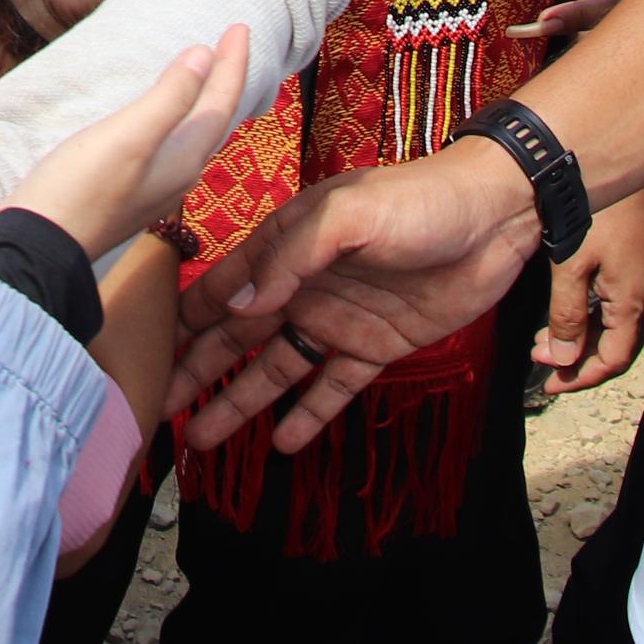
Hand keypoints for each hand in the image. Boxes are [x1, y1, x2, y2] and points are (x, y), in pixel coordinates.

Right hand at [3, 26, 252, 256]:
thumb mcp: (129, 136)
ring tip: (208, 71)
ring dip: (205, 97)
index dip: (233, 62)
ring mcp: (155, 184)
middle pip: (215, 118)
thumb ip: (170, 97)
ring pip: (196, 132)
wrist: (40, 245)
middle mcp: (179, 174)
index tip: (241, 25)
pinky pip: (173, 142)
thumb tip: (204, 56)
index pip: (222, 101)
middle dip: (226, 79)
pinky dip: (180, 115)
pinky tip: (164, 113)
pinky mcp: (130, 188)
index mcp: (186, 158)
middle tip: (233, 42)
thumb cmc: (81, 188)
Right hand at [169, 135, 540, 455]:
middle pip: (239, 338)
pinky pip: (333, 387)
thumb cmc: (418, 200)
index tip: (147, 354)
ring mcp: (339, 319)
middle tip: (159, 411)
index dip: (186, 320)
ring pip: (277, 370)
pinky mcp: (377, 346)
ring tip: (203, 439)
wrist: (496, 217)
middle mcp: (304, 286)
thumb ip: (291, 258)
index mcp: (288, 246)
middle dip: (198, 372)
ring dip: (240, 402)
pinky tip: (283, 443)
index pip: (224, 289)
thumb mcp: (347, 215)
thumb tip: (239, 308)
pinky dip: (308, 415)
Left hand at [529, 185, 643, 392]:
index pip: (614, 361)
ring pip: (616, 325)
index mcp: (633, 302)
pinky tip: (567, 306)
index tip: (550, 384)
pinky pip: (619, 303)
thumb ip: (566, 316)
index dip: (582, 378)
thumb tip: (562, 358)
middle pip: (617, 347)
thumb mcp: (571, 266)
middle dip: (580, 360)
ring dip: (583, 337)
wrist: (614, 161)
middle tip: (542, 364)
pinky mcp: (640, 259)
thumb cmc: (592, 212)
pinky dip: (592, 315)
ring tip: (544, 339)